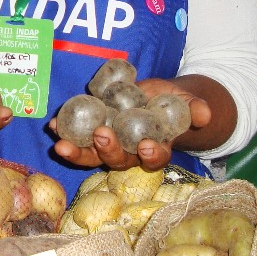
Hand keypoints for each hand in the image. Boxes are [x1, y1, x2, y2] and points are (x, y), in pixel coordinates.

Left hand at [48, 78, 210, 171]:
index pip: (154, 158)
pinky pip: (76, 134)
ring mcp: (109, 142)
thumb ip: (195, 108)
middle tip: (101, 135)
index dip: (151, 156)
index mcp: (155, 148)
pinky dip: (63, 131)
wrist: (155, 96)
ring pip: (92, 153)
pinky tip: (52, 126)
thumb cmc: (174, 103)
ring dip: (76, 151)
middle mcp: (130, 151)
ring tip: (61, 145)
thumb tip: (204, 113)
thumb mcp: (188, 103)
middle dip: (107, 151)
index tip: (147, 148)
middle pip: (117, 159)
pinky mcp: (93, 129)